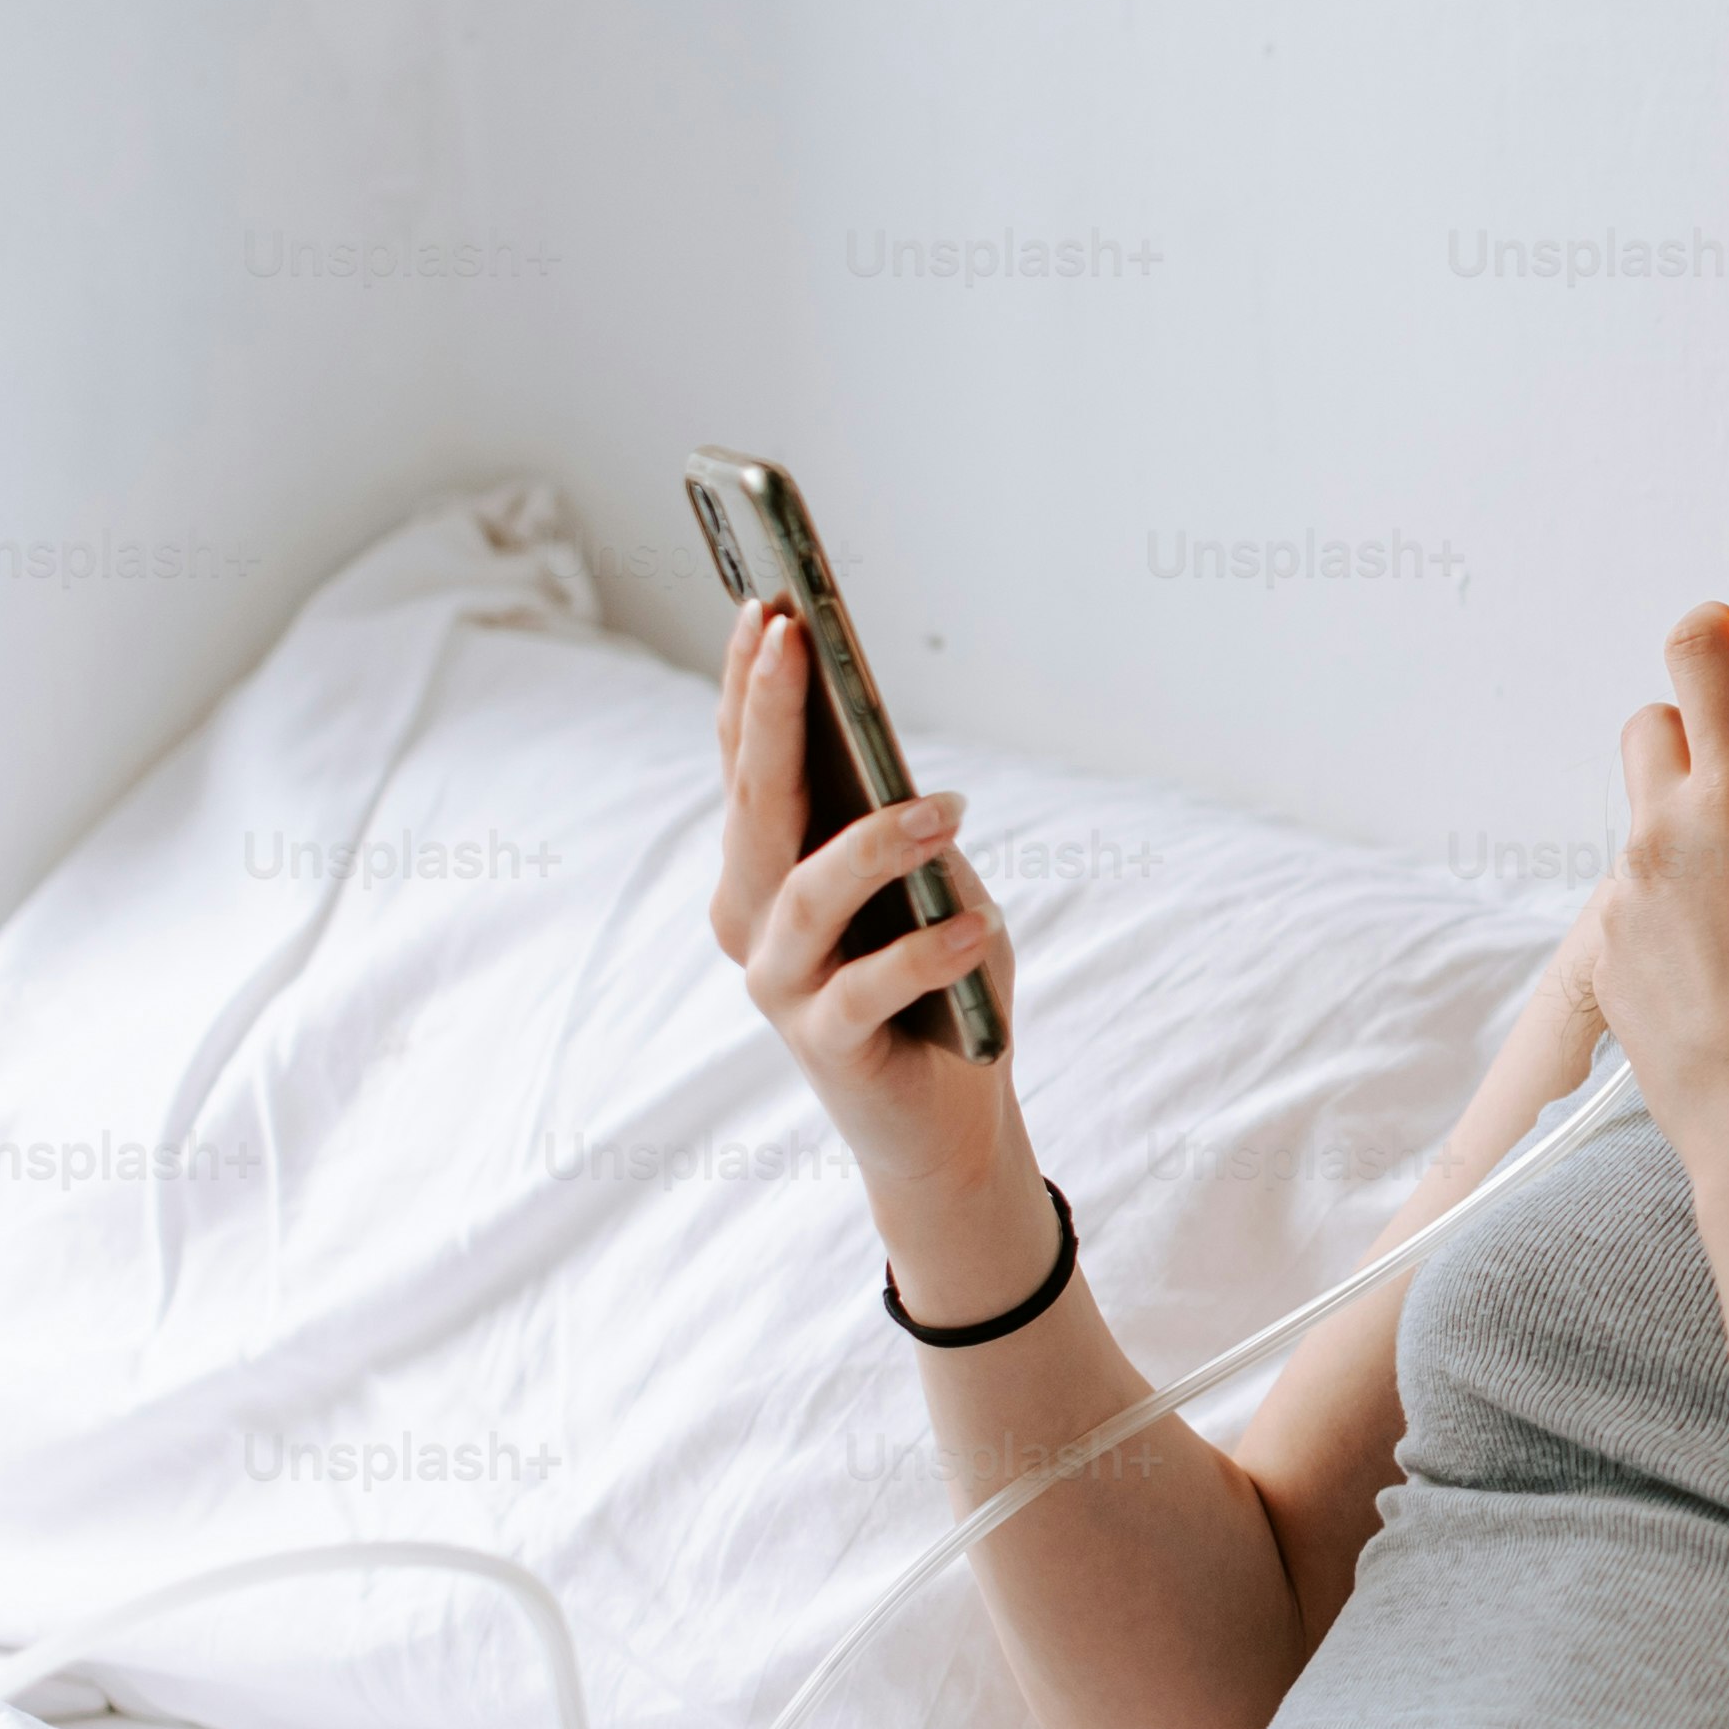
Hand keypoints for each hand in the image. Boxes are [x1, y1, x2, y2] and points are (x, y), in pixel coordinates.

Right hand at [707, 604, 1046, 1298]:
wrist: (948, 1122)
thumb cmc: (943, 984)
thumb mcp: (936, 886)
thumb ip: (908, 835)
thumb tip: (904, 783)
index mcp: (768, 868)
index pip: (750, 761)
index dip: (755, 685)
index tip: (770, 605)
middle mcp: (753, 918)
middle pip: (754, 804)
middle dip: (771, 713)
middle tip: (792, 635)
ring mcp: (779, 985)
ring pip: (805, 894)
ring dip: (877, 843)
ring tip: (947, 808)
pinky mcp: (823, 1045)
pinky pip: (867, 987)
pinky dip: (926, 952)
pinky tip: (978, 924)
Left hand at [1594, 604, 1728, 1169]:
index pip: (1696, 658)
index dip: (1713, 632)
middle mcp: (1663, 834)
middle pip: (1650, 727)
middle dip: (1694, 732)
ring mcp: (1624, 900)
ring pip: (1645, 824)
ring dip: (1691, 833)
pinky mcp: (1607, 961)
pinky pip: (1636, 904)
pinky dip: (1675, 908)